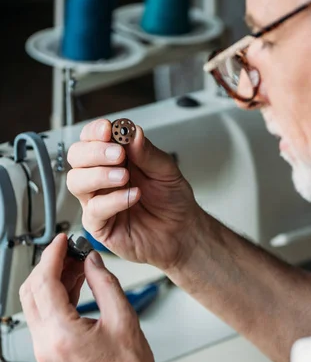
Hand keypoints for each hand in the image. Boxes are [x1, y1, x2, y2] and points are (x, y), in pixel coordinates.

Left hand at [19, 234, 156, 361]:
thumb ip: (105, 284)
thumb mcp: (125, 321)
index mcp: (62, 334)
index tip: (63, 241)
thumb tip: (92, 262)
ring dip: (50, 281)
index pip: (45, 282)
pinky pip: (43, 318)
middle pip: (31, 290)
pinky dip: (53, 298)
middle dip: (48, 265)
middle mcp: (46, 343)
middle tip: (70, 252)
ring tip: (76, 267)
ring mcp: (44, 351)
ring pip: (34, 304)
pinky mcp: (49, 354)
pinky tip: (73, 288)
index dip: (53, 255)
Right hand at [67, 119, 203, 270]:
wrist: (182, 231)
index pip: (91, 138)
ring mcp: (98, 201)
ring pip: (76, 182)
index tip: (108, 130)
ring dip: (99, 175)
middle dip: (94, 152)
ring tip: (124, 176)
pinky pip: (94, 210)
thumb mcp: (166, 170)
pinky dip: (112, 201)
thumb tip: (132, 132)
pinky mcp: (99, 225)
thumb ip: (147, 152)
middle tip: (118, 154)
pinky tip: (132, 196)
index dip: (95, 132)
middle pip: (76, 157)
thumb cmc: (172, 201)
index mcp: (114, 159)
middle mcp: (101, 178)